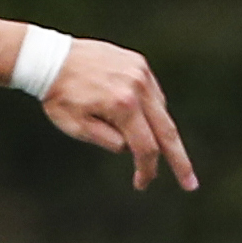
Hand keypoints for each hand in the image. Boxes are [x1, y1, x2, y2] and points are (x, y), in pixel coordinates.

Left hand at [40, 40, 198, 191]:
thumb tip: (132, 149)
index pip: (145, 147)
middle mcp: (137, 86)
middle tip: (191, 185)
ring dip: (160, 134)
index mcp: (121, 105)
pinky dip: (151, 111)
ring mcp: (140, 72)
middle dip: (180, 161)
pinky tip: (140, 121)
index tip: (141, 184)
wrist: (51, 57)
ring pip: (161, 112)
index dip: (146, 170)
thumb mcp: (76, 128)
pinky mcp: (138, 63)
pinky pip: (153, 94)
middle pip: (166, 131)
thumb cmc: (60, 96)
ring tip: (148, 148)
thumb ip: (108, 141)